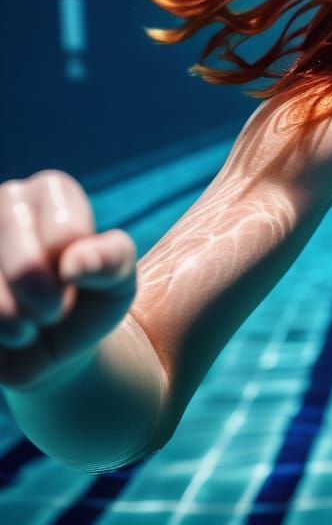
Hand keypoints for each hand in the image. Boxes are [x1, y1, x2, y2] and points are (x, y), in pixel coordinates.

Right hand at [0, 170, 136, 390]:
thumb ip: (112, 261)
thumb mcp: (117, 281)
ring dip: (14, 320)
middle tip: (54, 311)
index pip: (65, 234)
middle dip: (45, 301)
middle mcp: (5, 200)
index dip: (76, 270)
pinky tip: (2, 330)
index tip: (77, 276)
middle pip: (25, 266)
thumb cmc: (87, 301)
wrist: (48, 344)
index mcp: (52, 190)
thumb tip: (75, 263)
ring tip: (27, 325)